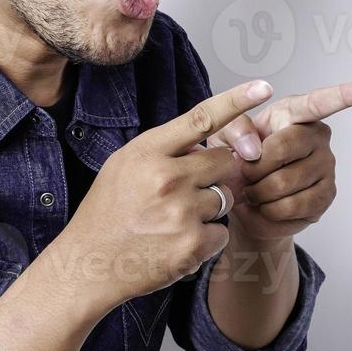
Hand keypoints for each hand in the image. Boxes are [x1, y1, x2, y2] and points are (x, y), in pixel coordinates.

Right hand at [53, 78, 276, 314]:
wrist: (88, 263)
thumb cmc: (107, 212)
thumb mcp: (124, 165)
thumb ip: (165, 150)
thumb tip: (206, 143)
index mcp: (148, 152)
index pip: (200, 119)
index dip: (236, 100)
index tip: (263, 87)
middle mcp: (167, 178)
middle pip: (225, 161)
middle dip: (216, 174)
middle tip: (187, 191)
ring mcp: (181, 212)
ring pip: (225, 198)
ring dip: (209, 209)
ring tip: (173, 221)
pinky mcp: (192, 244)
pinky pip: (222, 233)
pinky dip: (206, 240)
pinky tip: (177, 242)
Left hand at [203, 79, 351, 242]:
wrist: (242, 199)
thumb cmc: (235, 156)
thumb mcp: (221, 135)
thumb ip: (232, 130)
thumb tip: (254, 147)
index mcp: (294, 113)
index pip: (322, 101)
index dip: (349, 94)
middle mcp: (317, 136)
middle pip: (282, 149)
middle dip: (251, 166)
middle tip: (243, 173)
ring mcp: (326, 166)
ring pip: (283, 183)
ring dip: (257, 192)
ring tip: (252, 189)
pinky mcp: (326, 196)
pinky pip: (293, 207)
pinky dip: (269, 211)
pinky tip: (266, 205)